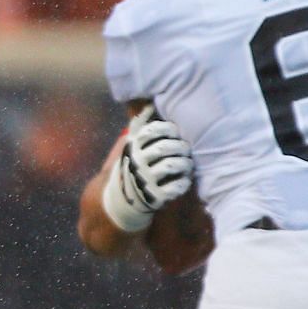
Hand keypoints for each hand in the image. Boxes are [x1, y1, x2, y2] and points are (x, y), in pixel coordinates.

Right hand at [101, 104, 191, 232]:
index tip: (175, 133)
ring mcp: (145, 180)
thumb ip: (139, 127)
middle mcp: (137, 163)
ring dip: (185, 164)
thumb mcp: (129, 147)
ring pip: (174, 165)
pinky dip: (184, 182)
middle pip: (166, 147)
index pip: (153, 130)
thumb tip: (149, 105)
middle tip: (185, 149)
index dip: (169, 128)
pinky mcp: (154, 197)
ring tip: (187, 164)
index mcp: (132, 148)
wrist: (120, 203)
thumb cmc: (131, 169)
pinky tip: (184, 180)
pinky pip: (177, 186)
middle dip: (181, 146)